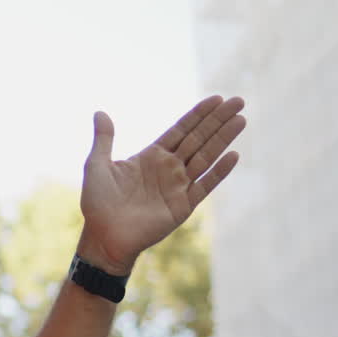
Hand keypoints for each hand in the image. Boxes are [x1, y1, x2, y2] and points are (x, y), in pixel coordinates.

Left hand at [79, 95, 245, 273]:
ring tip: (241, 119)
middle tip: (238, 101)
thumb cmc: (97, 203)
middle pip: (198, 138)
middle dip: (218, 120)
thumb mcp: (96, 166)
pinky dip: (219, 171)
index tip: (216, 99)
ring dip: (223, 139)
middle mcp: (168, 168)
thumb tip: (99, 112)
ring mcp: (178, 186)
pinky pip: (205, 185)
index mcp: (151, 156)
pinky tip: (233, 155)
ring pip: (206, 157)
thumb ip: (104, 139)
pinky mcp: (183, 206)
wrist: (103, 237)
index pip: (181, 130)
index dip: (198, 115)